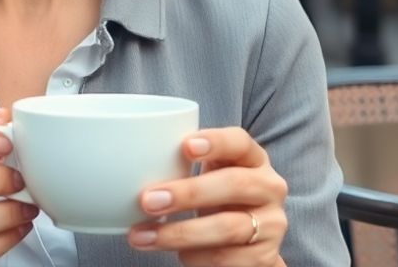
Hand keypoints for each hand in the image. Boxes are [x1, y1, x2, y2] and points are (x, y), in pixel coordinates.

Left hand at [129, 128, 287, 265]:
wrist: (250, 244)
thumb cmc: (218, 197)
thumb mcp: (210, 174)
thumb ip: (184, 165)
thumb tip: (127, 168)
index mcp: (253, 159)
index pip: (240, 142)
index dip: (216, 142)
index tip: (185, 146)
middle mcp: (269, 188)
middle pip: (234, 184)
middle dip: (188, 193)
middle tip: (148, 200)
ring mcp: (271, 224)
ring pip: (227, 228)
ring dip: (179, 233)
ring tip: (142, 236)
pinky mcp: (265, 256)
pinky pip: (226, 259)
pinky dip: (195, 258)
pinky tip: (176, 255)